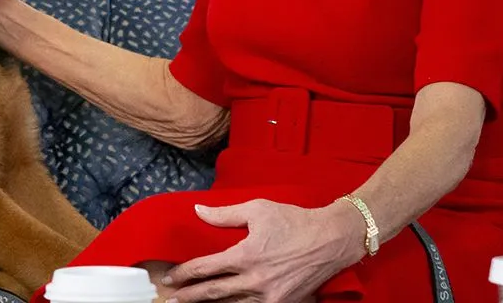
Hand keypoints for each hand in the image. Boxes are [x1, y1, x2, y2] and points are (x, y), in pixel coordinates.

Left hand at [161, 199, 364, 302]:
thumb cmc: (294, 220)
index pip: (205, 269)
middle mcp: (256, 280)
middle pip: (214, 293)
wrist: (333, 239)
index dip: (184, 273)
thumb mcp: (257, 209)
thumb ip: (224, 214)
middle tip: (170, 299)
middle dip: (190, 296)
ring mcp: (270, 296)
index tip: (170, 277)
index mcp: (246, 256)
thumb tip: (198, 211)